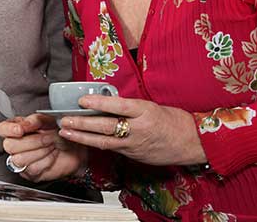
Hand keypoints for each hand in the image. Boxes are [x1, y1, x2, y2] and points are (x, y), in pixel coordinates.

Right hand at [0, 114, 87, 181]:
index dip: (9, 130)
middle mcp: (16, 145)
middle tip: (48, 137)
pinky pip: (32, 169)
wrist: (77, 148)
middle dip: (32, 140)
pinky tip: (53, 155)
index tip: (21, 130)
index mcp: (18, 128)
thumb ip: (35, 120)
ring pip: (19, 159)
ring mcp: (22, 161)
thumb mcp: (50, 120)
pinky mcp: (31, 174)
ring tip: (52, 144)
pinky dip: (46, 160)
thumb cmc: (61, 132)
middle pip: (9, 145)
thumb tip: (24, 124)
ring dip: (40, 150)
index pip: (2, 129)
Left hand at [58, 95, 206, 166]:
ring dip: (83, 137)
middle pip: (106, 127)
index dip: (99, 104)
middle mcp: (139, 129)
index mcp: (146, 112)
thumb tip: (108, 102)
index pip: (119, 107)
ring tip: (66, 132)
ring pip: (104, 142)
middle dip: (83, 124)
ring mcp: (135, 145)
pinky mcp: (133, 156)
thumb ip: (131, 106)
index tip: (82, 101)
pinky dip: (96, 144)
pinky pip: (112, 149)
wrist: (192, 143)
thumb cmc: (175, 121)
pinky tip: (83, 141)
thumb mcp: (153, 106)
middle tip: (65, 120)